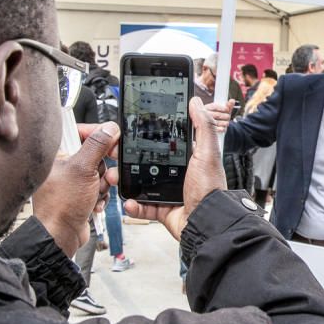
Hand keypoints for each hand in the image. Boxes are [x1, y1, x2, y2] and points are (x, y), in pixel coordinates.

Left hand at [33, 122, 120, 257]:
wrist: (61, 235)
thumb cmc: (62, 204)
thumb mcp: (83, 169)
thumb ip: (97, 145)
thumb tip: (110, 128)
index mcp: (57, 154)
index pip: (81, 132)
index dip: (99, 136)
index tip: (113, 141)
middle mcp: (63, 165)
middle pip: (95, 154)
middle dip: (103, 168)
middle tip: (105, 175)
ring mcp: (72, 180)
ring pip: (99, 172)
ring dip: (103, 184)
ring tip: (96, 193)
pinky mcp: (80, 193)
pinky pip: (98, 187)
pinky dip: (100, 195)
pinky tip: (94, 203)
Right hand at [122, 98, 226, 240]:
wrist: (206, 221)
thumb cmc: (210, 188)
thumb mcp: (207, 152)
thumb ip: (201, 126)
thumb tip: (195, 102)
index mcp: (186, 159)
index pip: (162, 144)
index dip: (145, 138)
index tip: (127, 133)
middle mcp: (176, 174)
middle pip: (145, 163)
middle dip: (127, 159)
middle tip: (113, 154)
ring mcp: (167, 192)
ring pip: (140, 183)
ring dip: (124, 181)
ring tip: (114, 177)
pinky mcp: (161, 209)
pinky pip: (143, 206)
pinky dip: (134, 205)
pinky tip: (129, 201)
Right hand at [203, 100, 235, 132]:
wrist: (214, 127)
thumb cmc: (219, 117)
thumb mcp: (224, 111)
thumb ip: (228, 106)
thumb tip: (232, 100)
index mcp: (207, 108)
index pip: (214, 106)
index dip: (221, 108)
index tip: (227, 109)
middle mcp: (205, 115)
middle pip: (216, 115)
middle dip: (225, 116)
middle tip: (228, 117)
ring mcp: (206, 123)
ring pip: (217, 122)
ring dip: (225, 123)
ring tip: (227, 123)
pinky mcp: (209, 130)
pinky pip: (216, 129)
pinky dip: (222, 129)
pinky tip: (223, 128)